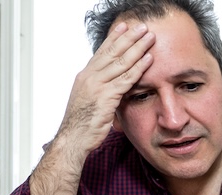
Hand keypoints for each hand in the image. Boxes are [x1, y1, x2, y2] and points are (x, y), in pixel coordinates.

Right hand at [30, 21, 154, 194]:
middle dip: (128, 38)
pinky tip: (148, 59)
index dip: (113, 40)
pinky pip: (125, 79)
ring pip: (120, 62)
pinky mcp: (106, 97)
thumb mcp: (89, 103)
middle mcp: (89, 78)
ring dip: (136, 48)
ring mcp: (97, 86)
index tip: (123, 28)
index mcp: (85, 78)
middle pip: (112, 53)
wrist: (73, 140)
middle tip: (141, 26)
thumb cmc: (81, 126)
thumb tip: (112, 89)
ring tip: (148, 37)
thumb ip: (100, 92)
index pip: (102, 53)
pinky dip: (138, 68)